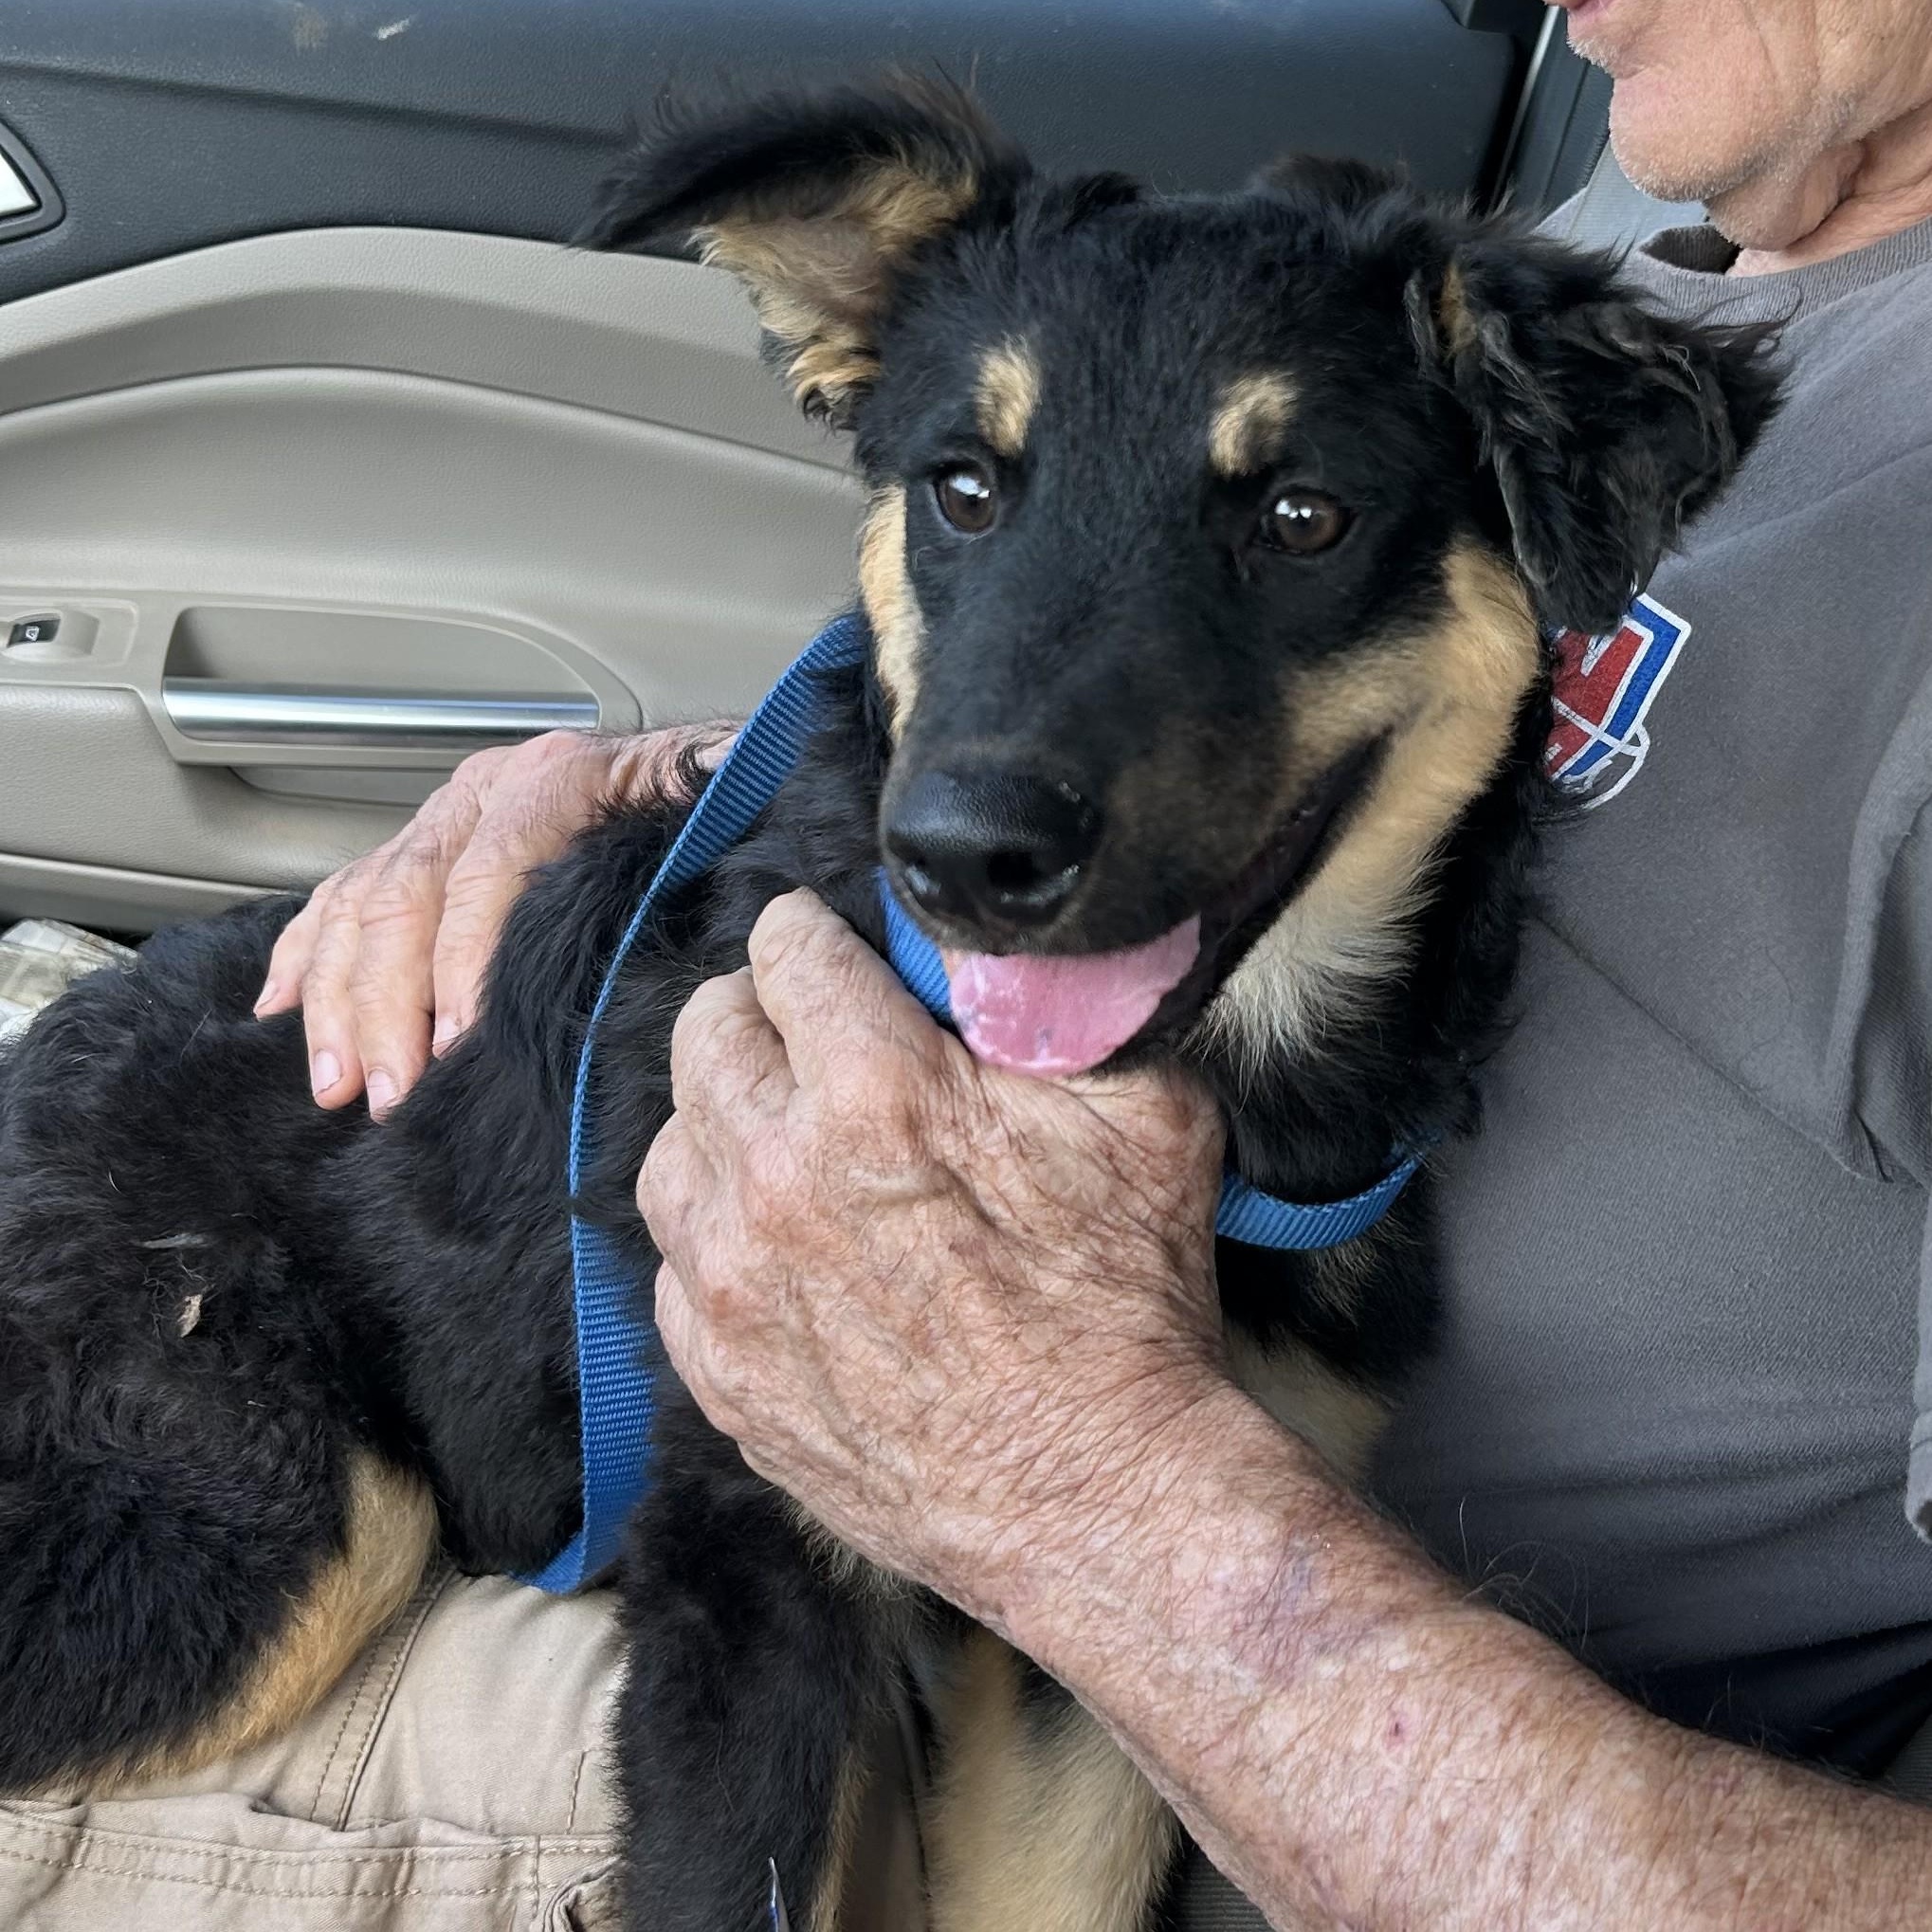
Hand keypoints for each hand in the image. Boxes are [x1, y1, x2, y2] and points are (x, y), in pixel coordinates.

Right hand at [258, 723, 733, 1116]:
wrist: (704, 759)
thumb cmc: (711, 802)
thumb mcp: (719, 805)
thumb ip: (710, 822)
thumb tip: (717, 840)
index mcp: (558, 781)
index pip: (490, 870)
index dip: (465, 958)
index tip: (455, 1041)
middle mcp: (487, 791)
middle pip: (408, 894)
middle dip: (386, 1003)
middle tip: (387, 1090)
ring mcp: (445, 817)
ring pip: (362, 902)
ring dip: (336, 998)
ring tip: (337, 1081)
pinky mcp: (421, 845)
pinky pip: (342, 894)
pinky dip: (306, 952)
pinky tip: (281, 1007)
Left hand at [639, 889, 1227, 1625]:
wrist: (1095, 1494)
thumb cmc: (1125, 1303)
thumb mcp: (1143, 1113)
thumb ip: (1060, 1003)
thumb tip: (1004, 935)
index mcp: (874, 1094)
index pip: (787, 947)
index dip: (820, 936)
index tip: (840, 953)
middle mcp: (776, 1176)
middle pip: (705, 1029)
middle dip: (757, 1009)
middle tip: (810, 1031)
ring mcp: (732, 1282)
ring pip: (671, 1141)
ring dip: (724, 1119)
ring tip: (788, 1136)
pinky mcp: (718, 1368)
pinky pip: (672, 1260)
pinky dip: (715, 1233)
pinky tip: (780, 1242)